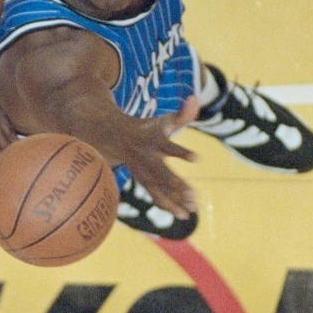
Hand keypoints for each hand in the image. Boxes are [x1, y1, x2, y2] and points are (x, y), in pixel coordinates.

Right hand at [116, 97, 200, 218]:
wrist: (115, 138)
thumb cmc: (147, 128)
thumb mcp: (163, 120)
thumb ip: (182, 113)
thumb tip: (196, 98)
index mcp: (153, 140)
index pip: (169, 146)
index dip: (182, 152)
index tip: (197, 158)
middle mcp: (147, 158)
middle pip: (161, 173)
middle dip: (176, 185)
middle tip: (193, 195)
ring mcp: (143, 172)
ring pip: (157, 189)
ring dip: (173, 200)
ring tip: (190, 211)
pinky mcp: (143, 181)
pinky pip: (154, 196)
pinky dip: (167, 205)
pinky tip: (182, 214)